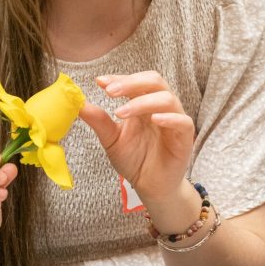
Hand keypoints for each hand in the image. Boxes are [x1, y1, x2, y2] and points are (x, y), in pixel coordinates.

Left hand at [80, 71, 194, 202]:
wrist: (150, 187)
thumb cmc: (135, 160)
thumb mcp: (112, 139)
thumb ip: (99, 121)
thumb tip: (78, 105)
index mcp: (144, 104)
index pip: (136, 81)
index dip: (119, 78)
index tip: (100, 82)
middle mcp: (161, 107)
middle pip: (154, 81)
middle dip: (132, 83)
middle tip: (110, 91)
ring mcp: (175, 120)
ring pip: (167, 98)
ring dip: (143, 102)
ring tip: (121, 112)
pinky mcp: (185, 137)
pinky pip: (183, 121)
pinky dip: (170, 118)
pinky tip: (155, 119)